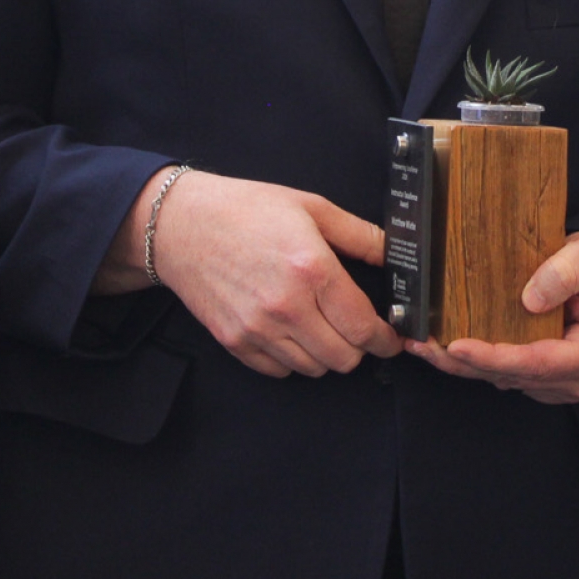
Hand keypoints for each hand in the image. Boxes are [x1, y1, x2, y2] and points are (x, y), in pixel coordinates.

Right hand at [96, 168, 402, 377]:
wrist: (181, 225)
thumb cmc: (245, 210)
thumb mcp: (311, 207)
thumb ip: (360, 235)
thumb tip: (396, 253)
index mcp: (311, 269)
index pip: (363, 327)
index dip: (386, 338)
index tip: (390, 336)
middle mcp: (286, 306)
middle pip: (344, 358)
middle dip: (358, 346)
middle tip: (355, 327)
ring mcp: (258, 329)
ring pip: (314, 369)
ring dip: (325, 353)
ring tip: (320, 324)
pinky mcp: (235, 342)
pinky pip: (279, 372)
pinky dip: (292, 359)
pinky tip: (290, 330)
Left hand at [406, 232, 578, 404]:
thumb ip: (565, 272)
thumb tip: (531, 299)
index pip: (540, 362)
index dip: (497, 357)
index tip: (458, 346)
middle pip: (515, 376)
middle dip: (467, 363)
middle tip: (423, 345)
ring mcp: (562, 383)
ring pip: (504, 380)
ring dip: (463, 366)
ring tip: (423, 344)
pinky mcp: (543, 380)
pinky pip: (504, 375)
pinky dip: (475, 363)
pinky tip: (443, 347)